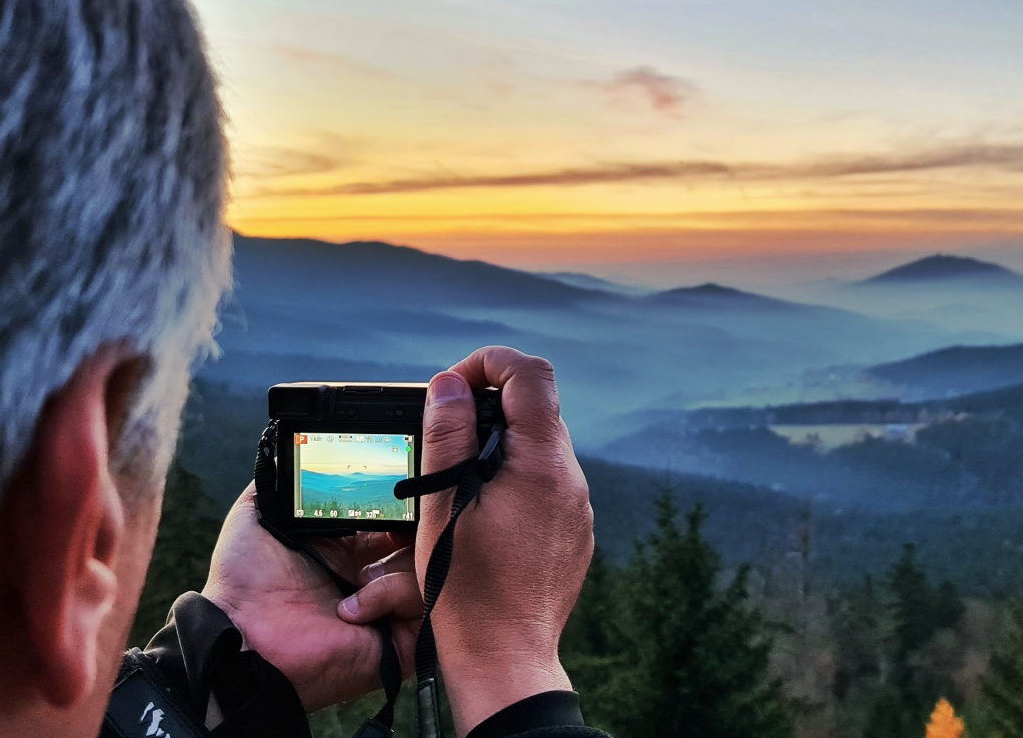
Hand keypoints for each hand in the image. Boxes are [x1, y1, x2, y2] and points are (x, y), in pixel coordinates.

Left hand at [201, 484, 421, 711]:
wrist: (243, 639)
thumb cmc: (244, 583)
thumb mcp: (258, 513)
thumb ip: (284, 477)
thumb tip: (295, 443)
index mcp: (353, 545)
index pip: (401, 511)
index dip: (405, 493)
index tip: (405, 477)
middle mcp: (378, 571)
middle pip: (426, 532)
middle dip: (417, 520)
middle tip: (399, 518)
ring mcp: (392, 605)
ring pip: (432, 560)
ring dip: (396, 560)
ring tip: (358, 575)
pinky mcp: (403, 637)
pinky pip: (425, 598)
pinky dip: (392, 592)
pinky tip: (353, 604)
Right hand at [418, 346, 594, 736]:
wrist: (504, 659)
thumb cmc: (468, 590)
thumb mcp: (444, 505)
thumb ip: (449, 435)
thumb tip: (450, 383)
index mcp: (544, 466)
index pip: (532, 376)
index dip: (490, 363)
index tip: (454, 386)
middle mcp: (571, 480)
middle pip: (538, 409)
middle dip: (491, 405)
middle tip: (447, 430)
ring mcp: (578, 508)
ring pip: (541, 447)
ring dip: (502, 445)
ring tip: (460, 480)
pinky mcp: (574, 531)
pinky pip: (548, 483)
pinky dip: (516, 477)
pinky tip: (484, 511)